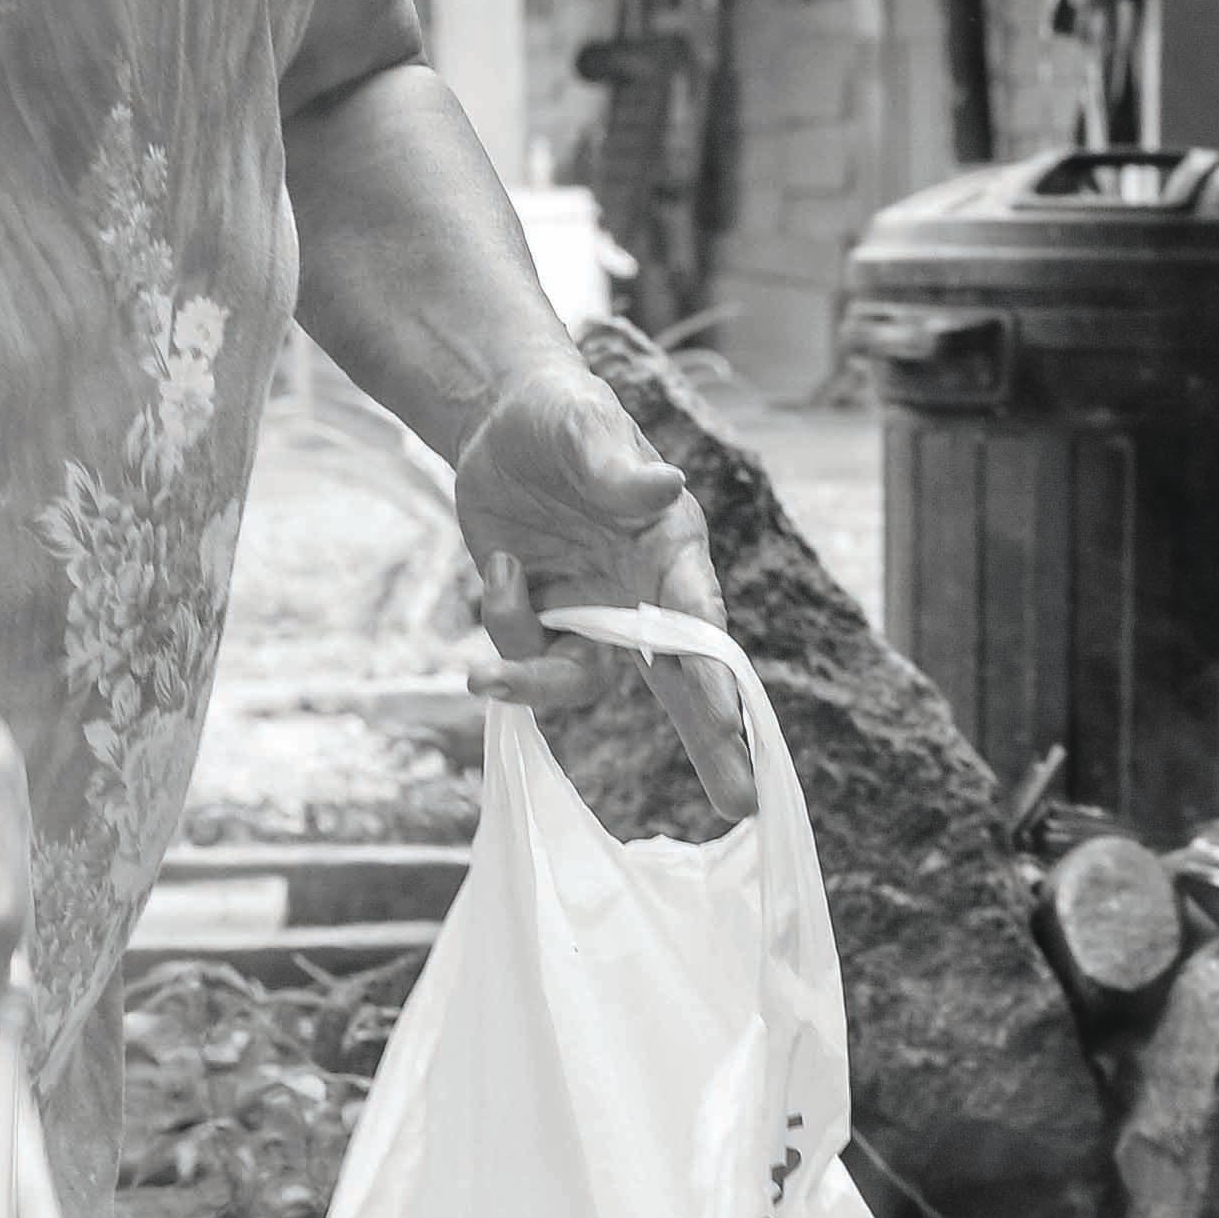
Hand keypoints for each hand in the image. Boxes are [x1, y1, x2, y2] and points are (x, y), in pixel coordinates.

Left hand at [459, 358, 753, 817]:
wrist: (502, 421)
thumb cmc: (563, 414)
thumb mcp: (585, 426)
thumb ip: (617, 466)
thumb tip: (662, 486)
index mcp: (672, 547)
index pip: (698, 617)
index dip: (712, 670)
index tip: (727, 717)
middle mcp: (643, 591)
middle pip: (681, 680)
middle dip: (711, 741)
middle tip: (740, 803)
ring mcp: (593, 612)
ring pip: (580, 681)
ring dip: (532, 683)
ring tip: (479, 674)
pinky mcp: (545, 619)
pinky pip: (525, 653)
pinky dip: (502, 622)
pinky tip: (499, 564)